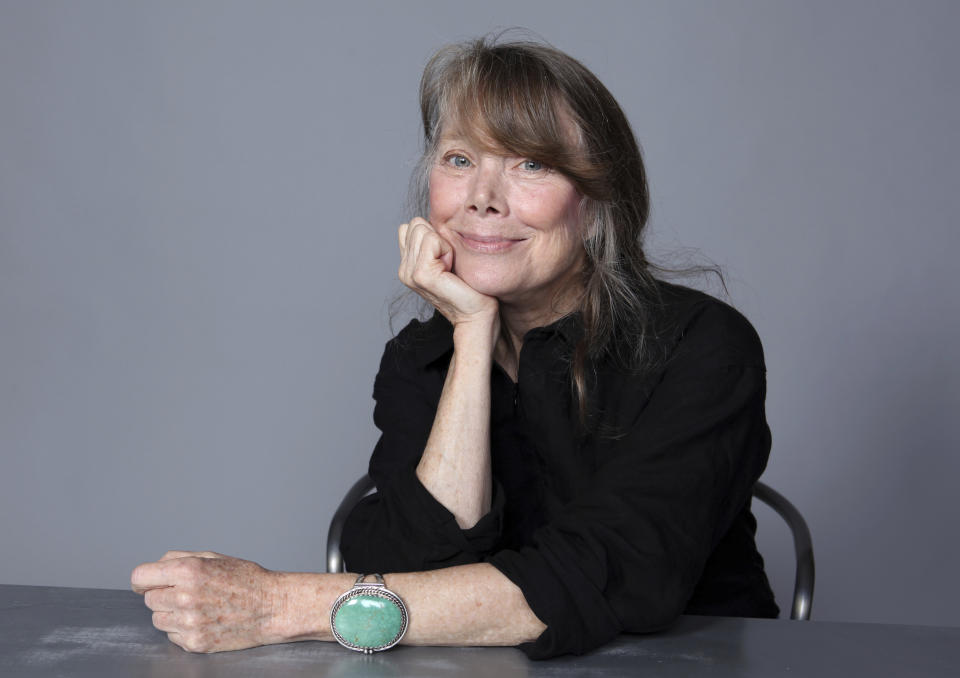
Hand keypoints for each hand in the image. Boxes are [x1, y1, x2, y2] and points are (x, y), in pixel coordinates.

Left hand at [131, 550, 281, 652]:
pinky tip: (204, 620)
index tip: (147, 583)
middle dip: (164, 594)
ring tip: (197, 607)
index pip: (140, 577)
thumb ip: (178, 558)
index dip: (143, 579)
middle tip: (187, 592)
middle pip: (150, 599)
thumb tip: (152, 569)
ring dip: (171, 613)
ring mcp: (189, 622)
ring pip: (158, 619)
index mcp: (188, 570)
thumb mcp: (213, 557)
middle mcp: (185, 596)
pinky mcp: (194, 643)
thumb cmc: (245, 579)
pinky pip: (172, 635)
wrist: (271, 607)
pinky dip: (183, 629)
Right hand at [398, 218, 498, 330]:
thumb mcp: (448, 258)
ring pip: (422, 229)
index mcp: (407, 264)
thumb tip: (430, 220)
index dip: (434, 235)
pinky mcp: (420, 275)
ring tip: (451, 268)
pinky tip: (451, 270)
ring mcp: (409, 273)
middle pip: (415, 224)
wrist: (478, 314)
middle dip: (438, 238)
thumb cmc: (470, 287)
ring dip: (443, 244)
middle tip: (450, 264)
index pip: (411, 226)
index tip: (447, 258)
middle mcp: (404, 269)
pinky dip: (447, 250)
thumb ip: (433, 241)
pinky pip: (431, 239)